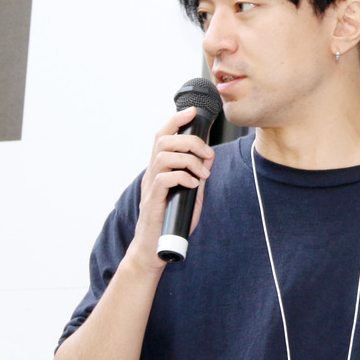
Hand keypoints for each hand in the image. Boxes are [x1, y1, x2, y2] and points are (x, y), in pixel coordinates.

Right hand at [128, 107, 215, 271]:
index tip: (192, 111)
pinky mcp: (153, 202)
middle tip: (207, 153)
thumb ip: (196, 174)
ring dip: (189, 160)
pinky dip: (183, 177)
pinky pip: (164, 179)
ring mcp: (151, 187)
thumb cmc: (173, 221)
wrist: (156, 249)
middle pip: (163, 140)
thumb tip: (208, 156)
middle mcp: (152, 174)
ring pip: (163, 156)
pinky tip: (194, 185)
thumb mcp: (190, 192)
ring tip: (203, 172)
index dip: (176, 120)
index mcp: (160, 169)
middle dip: (189, 140)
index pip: (163, 136)